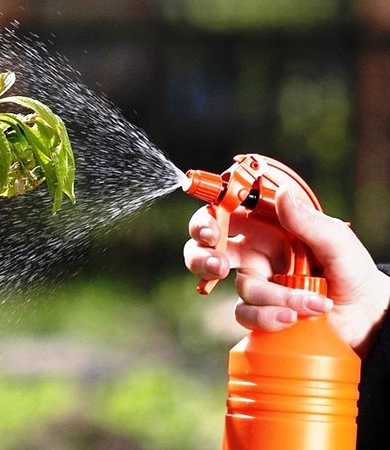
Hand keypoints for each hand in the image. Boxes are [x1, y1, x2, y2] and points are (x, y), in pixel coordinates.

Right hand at [183, 187, 389, 356]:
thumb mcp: (337, 241)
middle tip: (218, 266)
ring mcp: (256, 284)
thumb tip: (282, 195)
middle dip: (202, 258)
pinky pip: (246, 314)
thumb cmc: (353, 271)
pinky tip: (295, 317)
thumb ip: (308, 220)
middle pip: (205, 250)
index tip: (210, 232)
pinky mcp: (260, 312)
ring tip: (301, 304)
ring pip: (237, 287)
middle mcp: (254, 253)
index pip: (223, 215)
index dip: (206, 221)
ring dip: (268, 297)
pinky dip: (269, 317)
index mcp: (265, 226)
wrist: (367, 315)